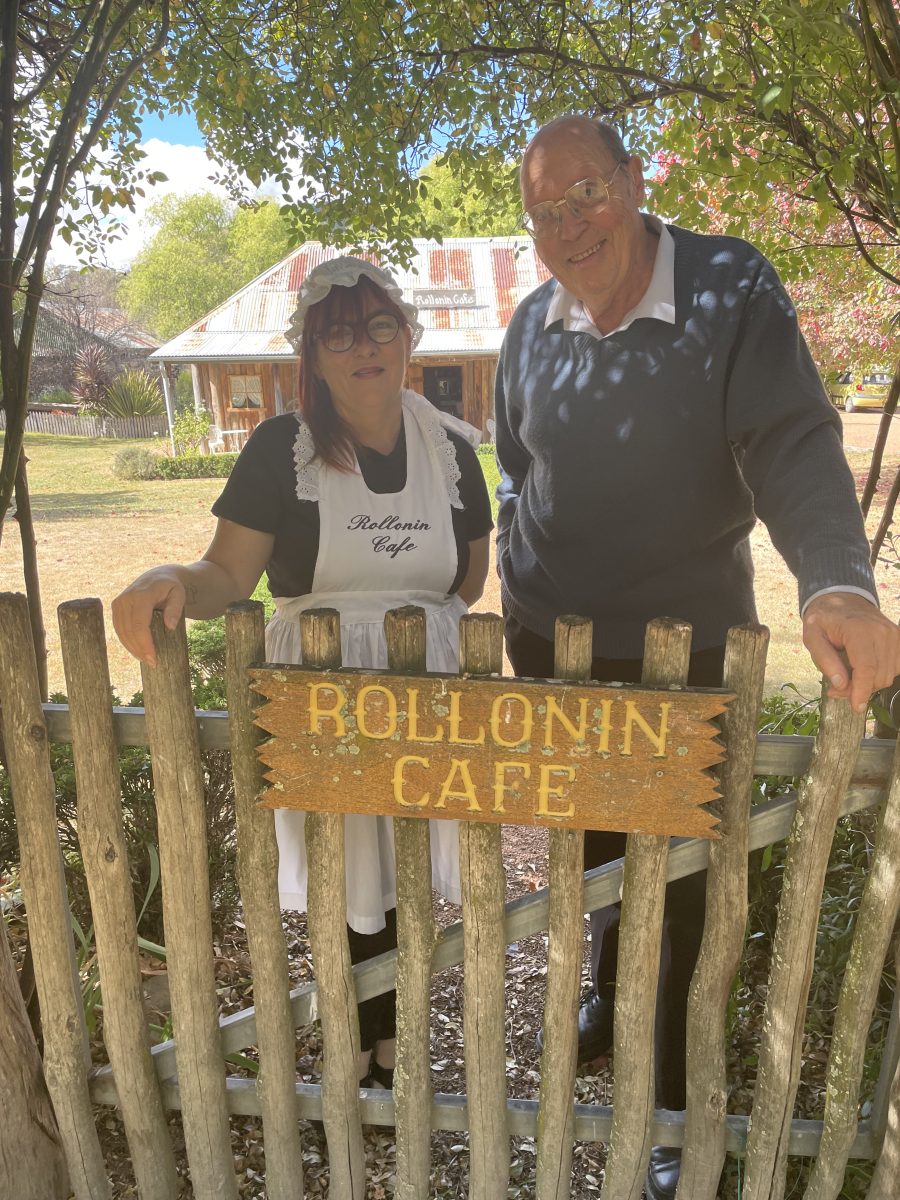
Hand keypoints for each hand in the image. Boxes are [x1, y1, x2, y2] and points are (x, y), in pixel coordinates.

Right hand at [111, 568, 187, 667]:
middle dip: (139, 649)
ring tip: (146, 659)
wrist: (158, 577)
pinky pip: (119, 629)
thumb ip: (175, 609)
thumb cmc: (171, 587)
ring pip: (122, 631)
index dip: (145, 643)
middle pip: (129, 630)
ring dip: (132, 648)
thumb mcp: (179, 594)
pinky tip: (138, 651)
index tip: (153, 658)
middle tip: (152, 663)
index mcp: (141, 595)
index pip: (139, 624)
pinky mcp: (116, 607)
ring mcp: (118, 603)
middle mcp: (126, 598)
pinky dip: (127, 641)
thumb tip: (170, 626)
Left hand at [802, 592, 899, 712]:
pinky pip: (895, 668)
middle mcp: (882, 632)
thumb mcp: (812, 636)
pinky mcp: (899, 639)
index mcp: (859, 629)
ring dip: (869, 683)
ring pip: (888, 675)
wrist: (843, 599)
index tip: (856, 707)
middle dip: (859, 689)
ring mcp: (894, 635)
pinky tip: (863, 672)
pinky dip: (879, 675)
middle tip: (837, 688)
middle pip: (878, 675)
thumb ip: (824, 660)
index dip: (861, 691)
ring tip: (847, 677)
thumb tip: (841, 684)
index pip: (866, 668)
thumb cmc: (824, 620)